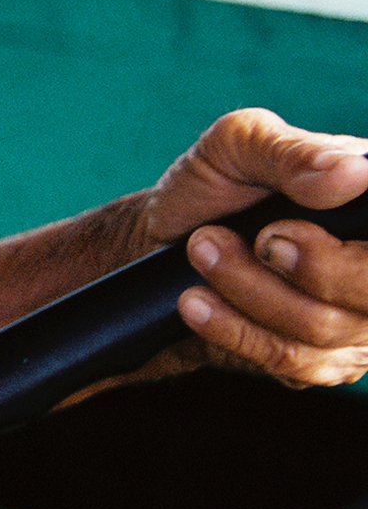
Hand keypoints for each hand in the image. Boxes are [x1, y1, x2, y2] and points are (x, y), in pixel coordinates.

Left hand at [135, 109, 367, 387]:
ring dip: (247, 291)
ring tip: (201, 252)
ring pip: (324, 328)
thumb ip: (293, 153)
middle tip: (245, 238)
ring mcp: (361, 320)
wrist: (161, 245)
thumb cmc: (211, 186)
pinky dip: (235, 330)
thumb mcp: (237, 146)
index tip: (278, 229)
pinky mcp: (326, 361)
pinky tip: (197, 303)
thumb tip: (351, 175)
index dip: (350, 255)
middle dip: (303, 268)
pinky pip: (293, 362)